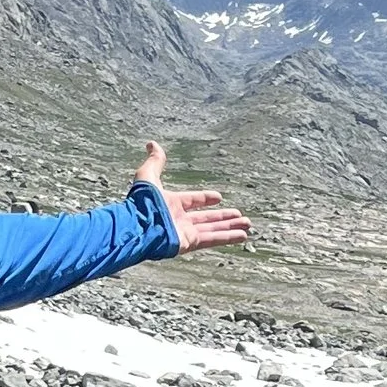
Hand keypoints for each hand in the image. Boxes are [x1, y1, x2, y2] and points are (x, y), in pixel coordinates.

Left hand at [134, 142, 250, 255]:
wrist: (139, 225)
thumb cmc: (142, 202)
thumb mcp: (148, 176)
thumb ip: (155, 161)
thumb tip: (152, 143)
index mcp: (171, 204)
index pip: (192, 201)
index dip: (205, 199)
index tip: (218, 197)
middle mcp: (180, 220)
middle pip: (206, 218)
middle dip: (224, 217)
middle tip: (240, 215)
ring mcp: (186, 233)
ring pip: (213, 229)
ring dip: (231, 227)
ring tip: (248, 225)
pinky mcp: (190, 243)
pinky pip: (213, 239)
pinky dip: (228, 238)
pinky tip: (243, 236)